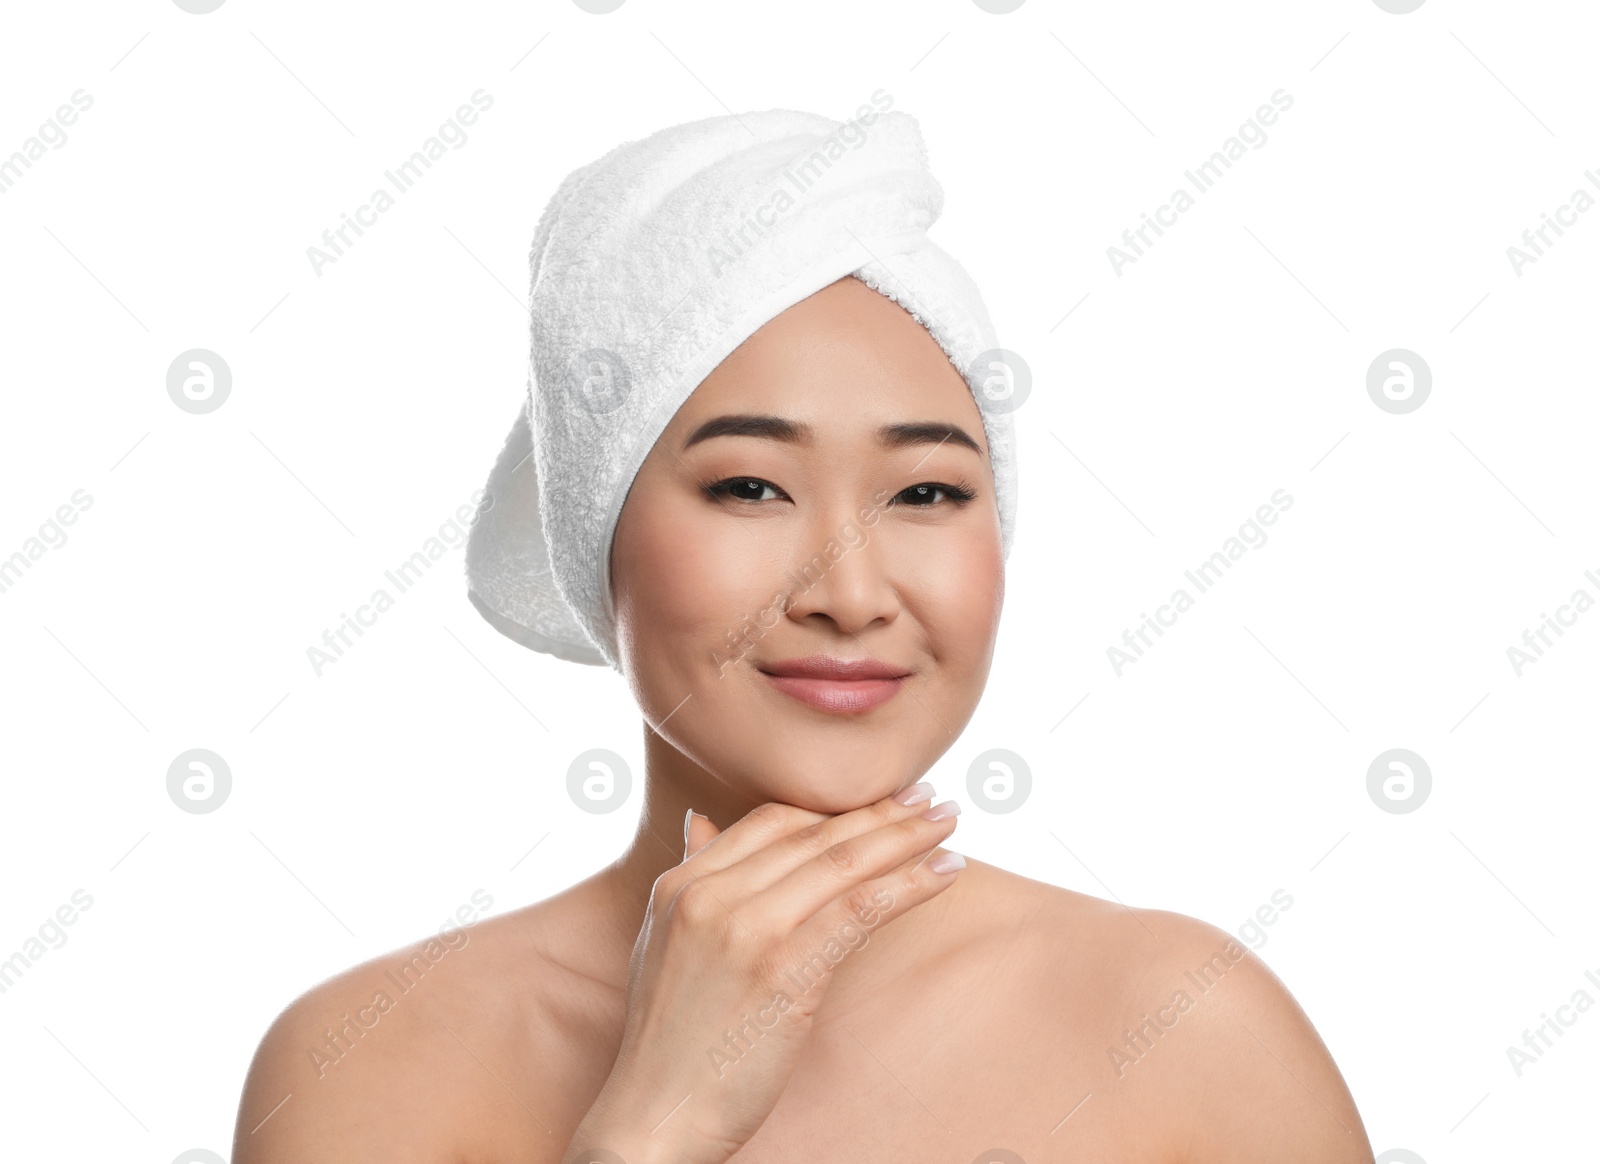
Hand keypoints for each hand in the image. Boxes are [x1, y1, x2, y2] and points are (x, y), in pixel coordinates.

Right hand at [562, 783, 964, 1163]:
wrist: (654, 1117)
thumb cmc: (666, 1042)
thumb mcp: (660, 942)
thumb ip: (691, 879)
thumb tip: (703, 821)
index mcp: (681, 884)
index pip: (770, 822)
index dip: (831, 809)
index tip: (878, 802)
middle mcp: (711, 895)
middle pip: (813, 836)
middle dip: (880, 813)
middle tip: (929, 798)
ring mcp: (747, 929)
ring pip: (844, 864)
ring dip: (907, 839)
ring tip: (949, 824)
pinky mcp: (784, 970)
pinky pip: (861, 910)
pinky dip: (910, 885)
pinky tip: (945, 873)